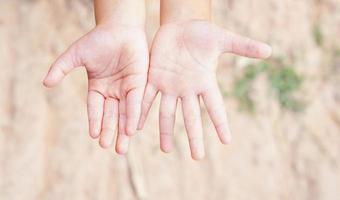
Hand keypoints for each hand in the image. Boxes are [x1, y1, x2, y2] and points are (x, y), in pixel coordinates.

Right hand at [43, 23, 148, 153]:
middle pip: (111, 115)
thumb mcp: (76, 55)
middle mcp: (113, 91)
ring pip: (124, 113)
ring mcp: (127, 88)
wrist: (120, 27)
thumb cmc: (98, 39)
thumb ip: (61, 68)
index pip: (95, 108)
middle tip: (108, 148)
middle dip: (110, 131)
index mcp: (98, 87)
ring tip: (122, 147)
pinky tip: (133, 129)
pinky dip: (134, 115)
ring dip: (124, 130)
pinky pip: (136, 101)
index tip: (94, 135)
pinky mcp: (140, 83)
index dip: (95, 121)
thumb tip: (45, 83)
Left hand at [138, 20, 271, 159]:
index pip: (215, 106)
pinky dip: (142, 111)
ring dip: (166, 131)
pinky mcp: (154, 78)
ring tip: (166, 150)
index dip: (221, 123)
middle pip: (192, 117)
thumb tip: (269, 51)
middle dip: (194, 137)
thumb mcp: (223, 39)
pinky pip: (147, 97)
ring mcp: (170, 86)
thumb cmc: (203, 32)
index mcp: (205, 81)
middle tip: (198, 157)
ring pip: (167, 113)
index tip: (227, 141)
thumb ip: (243, 46)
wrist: (180, 26)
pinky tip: (136, 126)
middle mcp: (188, 89)